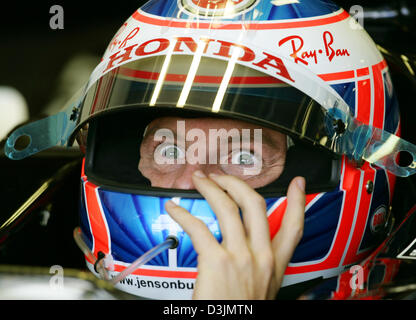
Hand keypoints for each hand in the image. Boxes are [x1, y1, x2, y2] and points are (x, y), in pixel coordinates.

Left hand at [165, 171, 304, 299]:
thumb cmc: (241, 311)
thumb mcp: (262, 289)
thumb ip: (262, 268)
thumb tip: (256, 254)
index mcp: (274, 264)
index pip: (294, 227)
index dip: (297, 201)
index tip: (297, 183)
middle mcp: (260, 256)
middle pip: (256, 205)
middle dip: (237, 183)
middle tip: (222, 175)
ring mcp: (240, 257)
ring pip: (228, 207)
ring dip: (212, 188)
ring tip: (199, 180)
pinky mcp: (216, 262)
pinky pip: (199, 227)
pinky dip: (183, 214)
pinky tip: (174, 209)